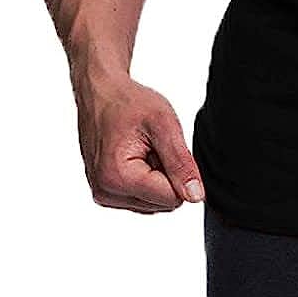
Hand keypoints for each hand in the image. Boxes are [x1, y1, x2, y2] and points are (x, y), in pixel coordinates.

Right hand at [74, 70, 203, 213]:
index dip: (179, 172)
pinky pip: (142, 197)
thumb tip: (196, 196)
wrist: (102, 93)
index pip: (172, 198)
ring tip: (144, 148)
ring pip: (155, 202)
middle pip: (163, 202)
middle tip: (153, 145)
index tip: (164, 146)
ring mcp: (103, 194)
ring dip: (158, 176)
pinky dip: (147, 177)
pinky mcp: (106, 192)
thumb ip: (181, 163)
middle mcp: (106, 192)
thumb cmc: (129, 103)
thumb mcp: (164, 125)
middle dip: (167, 174)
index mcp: (117, 178)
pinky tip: (138, 155)